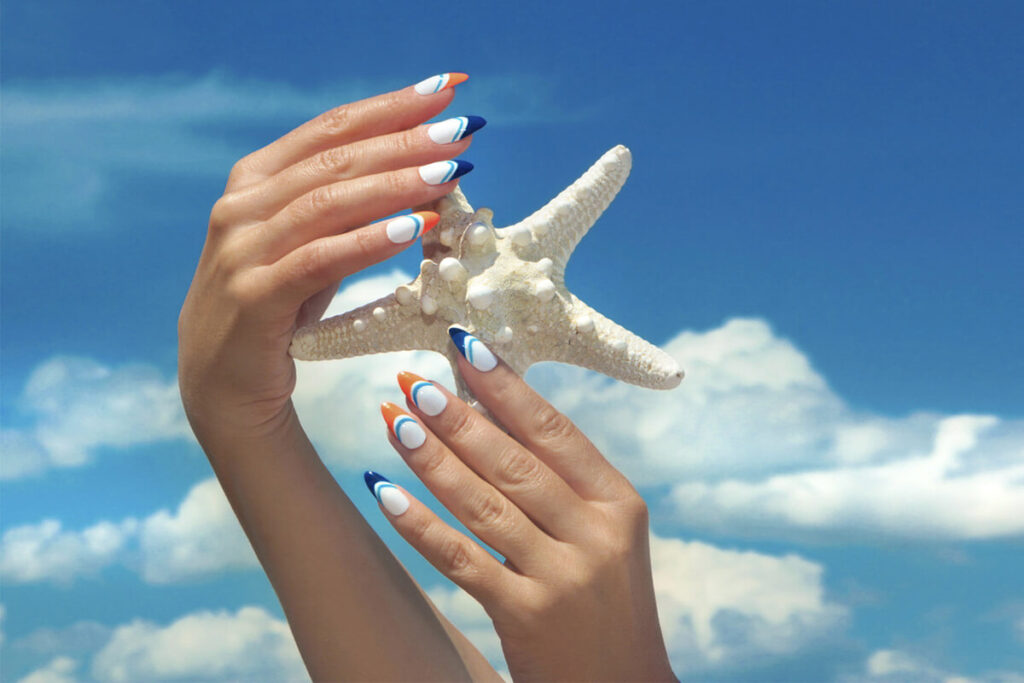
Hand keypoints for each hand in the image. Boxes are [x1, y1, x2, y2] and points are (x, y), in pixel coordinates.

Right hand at [178, 75, 478, 443]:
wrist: (223, 384)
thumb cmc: (278, 307)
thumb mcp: (313, 245)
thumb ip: (350, 206)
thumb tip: (426, 168)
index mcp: (255, 180)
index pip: (330, 129)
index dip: (390, 107)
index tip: (447, 90)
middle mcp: (242, 206)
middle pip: (334, 160)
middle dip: (404, 140)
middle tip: (462, 130)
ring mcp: (242, 249)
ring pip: (328, 202)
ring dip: (395, 184)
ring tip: (450, 172)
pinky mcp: (253, 296)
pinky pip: (318, 259)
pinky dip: (368, 241)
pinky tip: (414, 228)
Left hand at [368, 330, 676, 681]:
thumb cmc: (605, 602)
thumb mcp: (606, 536)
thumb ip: (564, 484)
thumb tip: (493, 414)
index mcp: (619, 503)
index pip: (556, 431)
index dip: (507, 387)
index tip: (466, 347)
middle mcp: (596, 535)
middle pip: (515, 462)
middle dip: (458, 417)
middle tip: (411, 380)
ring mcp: (563, 577)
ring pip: (484, 503)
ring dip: (432, 459)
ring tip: (392, 421)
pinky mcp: (527, 616)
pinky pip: (461, 559)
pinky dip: (419, 523)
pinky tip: (384, 492)